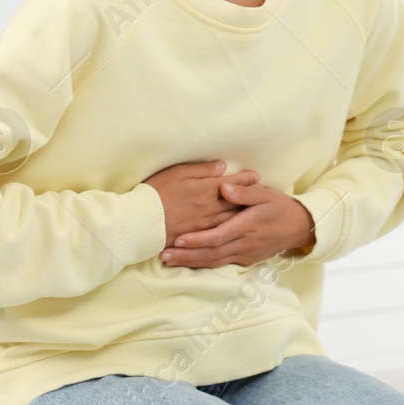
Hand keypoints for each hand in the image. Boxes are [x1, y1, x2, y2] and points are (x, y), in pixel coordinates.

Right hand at [142, 159, 260, 246]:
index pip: (232, 183)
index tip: (256, 177)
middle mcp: (210, 207)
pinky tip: (236, 228)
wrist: (140, 220)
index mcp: (206, 189)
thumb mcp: (178, 173)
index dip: (245, 179)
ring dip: (244, 213)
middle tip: (262, 192)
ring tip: (254, 209)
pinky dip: (231, 229)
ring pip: (231, 218)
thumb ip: (202, 170)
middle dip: (250, 196)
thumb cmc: (156, 192)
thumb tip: (222, 166)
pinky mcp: (198, 237)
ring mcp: (205, 224)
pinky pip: (220, 234)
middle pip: (236, 201)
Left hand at [160, 178, 316, 268]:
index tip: (179, 239)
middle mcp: (244, 243)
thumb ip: (244, 192)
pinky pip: (220, 263)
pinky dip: (202, 264)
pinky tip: (188, 262)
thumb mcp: (266, 195)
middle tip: (163, 255)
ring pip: (213, 262)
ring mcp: (244, 254)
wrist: (300, 228)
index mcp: (248, 226)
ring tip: (168, 261)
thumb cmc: (281, 208)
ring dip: (190, 262)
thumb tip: (223, 186)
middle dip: (186, 255)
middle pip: (210, 253)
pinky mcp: (245, 259)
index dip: (197, 239)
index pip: (218, 236)